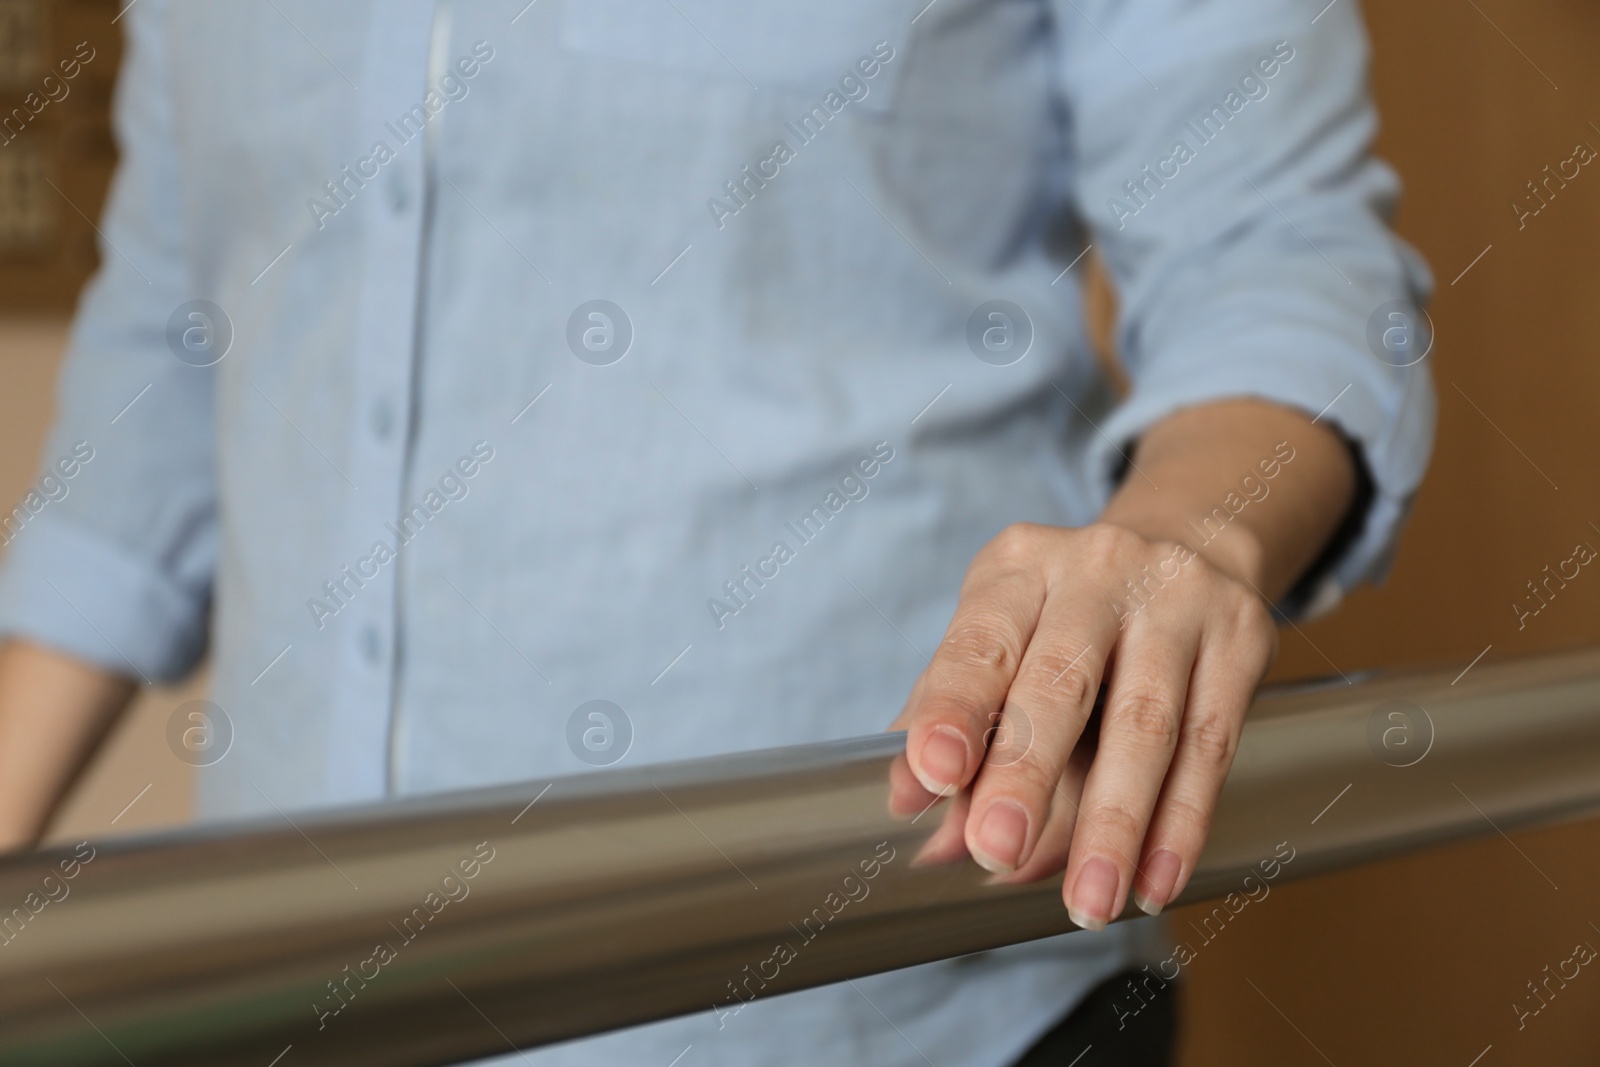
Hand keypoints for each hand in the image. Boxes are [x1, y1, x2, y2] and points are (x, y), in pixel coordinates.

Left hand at [889, 521, 1276, 929]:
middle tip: (995, 852)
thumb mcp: (1003, 648)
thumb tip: (927, 837)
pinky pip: (1210, 746)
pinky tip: (1156, 882)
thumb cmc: (1067, 619)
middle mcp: (1096, 569)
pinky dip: (1181, 825)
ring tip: (1088, 902)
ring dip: (1114, 825)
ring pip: (1146, 725)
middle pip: (1061, 682)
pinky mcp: (1243, 638)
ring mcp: (1178, 598)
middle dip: (1026, 774)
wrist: (1190, 546)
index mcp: (1016, 567)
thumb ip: (961, 737)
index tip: (930, 773)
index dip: (953, 709)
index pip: (979, 643)